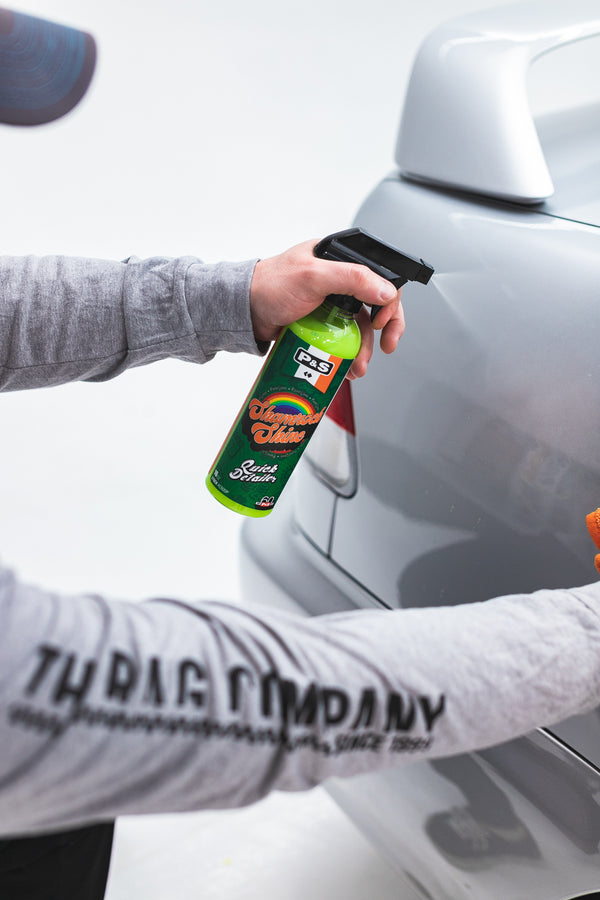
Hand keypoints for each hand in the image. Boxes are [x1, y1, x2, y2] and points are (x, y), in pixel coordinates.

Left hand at [249, 239, 404, 378]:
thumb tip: (385, 290)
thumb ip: (352, 278)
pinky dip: (348, 355)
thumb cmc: (269, 286)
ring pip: (360, 328)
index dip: (388, 300)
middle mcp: (339, 281)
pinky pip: (344, 340)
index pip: (379, 277)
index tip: (382, 321)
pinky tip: (346, 366)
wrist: (244, 311)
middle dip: (383, 329)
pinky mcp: (322, 324)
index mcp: (340, 260)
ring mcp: (331, 304)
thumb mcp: (313, 277)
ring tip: (358, 367)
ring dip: (363, 350)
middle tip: (386, 346)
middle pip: (376, 305)